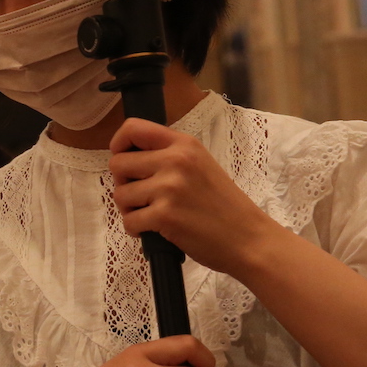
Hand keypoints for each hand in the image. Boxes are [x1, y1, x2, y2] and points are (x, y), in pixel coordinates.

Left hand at [108, 119, 284, 276]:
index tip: (125, 162)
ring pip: (119, 195)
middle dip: (124, 183)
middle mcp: (175, 160)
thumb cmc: (223, 206)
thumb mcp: (200, 165)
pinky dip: (137, 230)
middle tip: (144, 197)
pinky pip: (128, 221)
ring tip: (154, 215)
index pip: (132, 128)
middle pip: (117, 164)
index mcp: (183, 144)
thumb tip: (126, 158)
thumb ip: (168, 156)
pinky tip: (157, 230)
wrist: (249, 238)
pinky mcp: (165, 215)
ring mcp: (169, 187)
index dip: (118, 145)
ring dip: (131, 210)